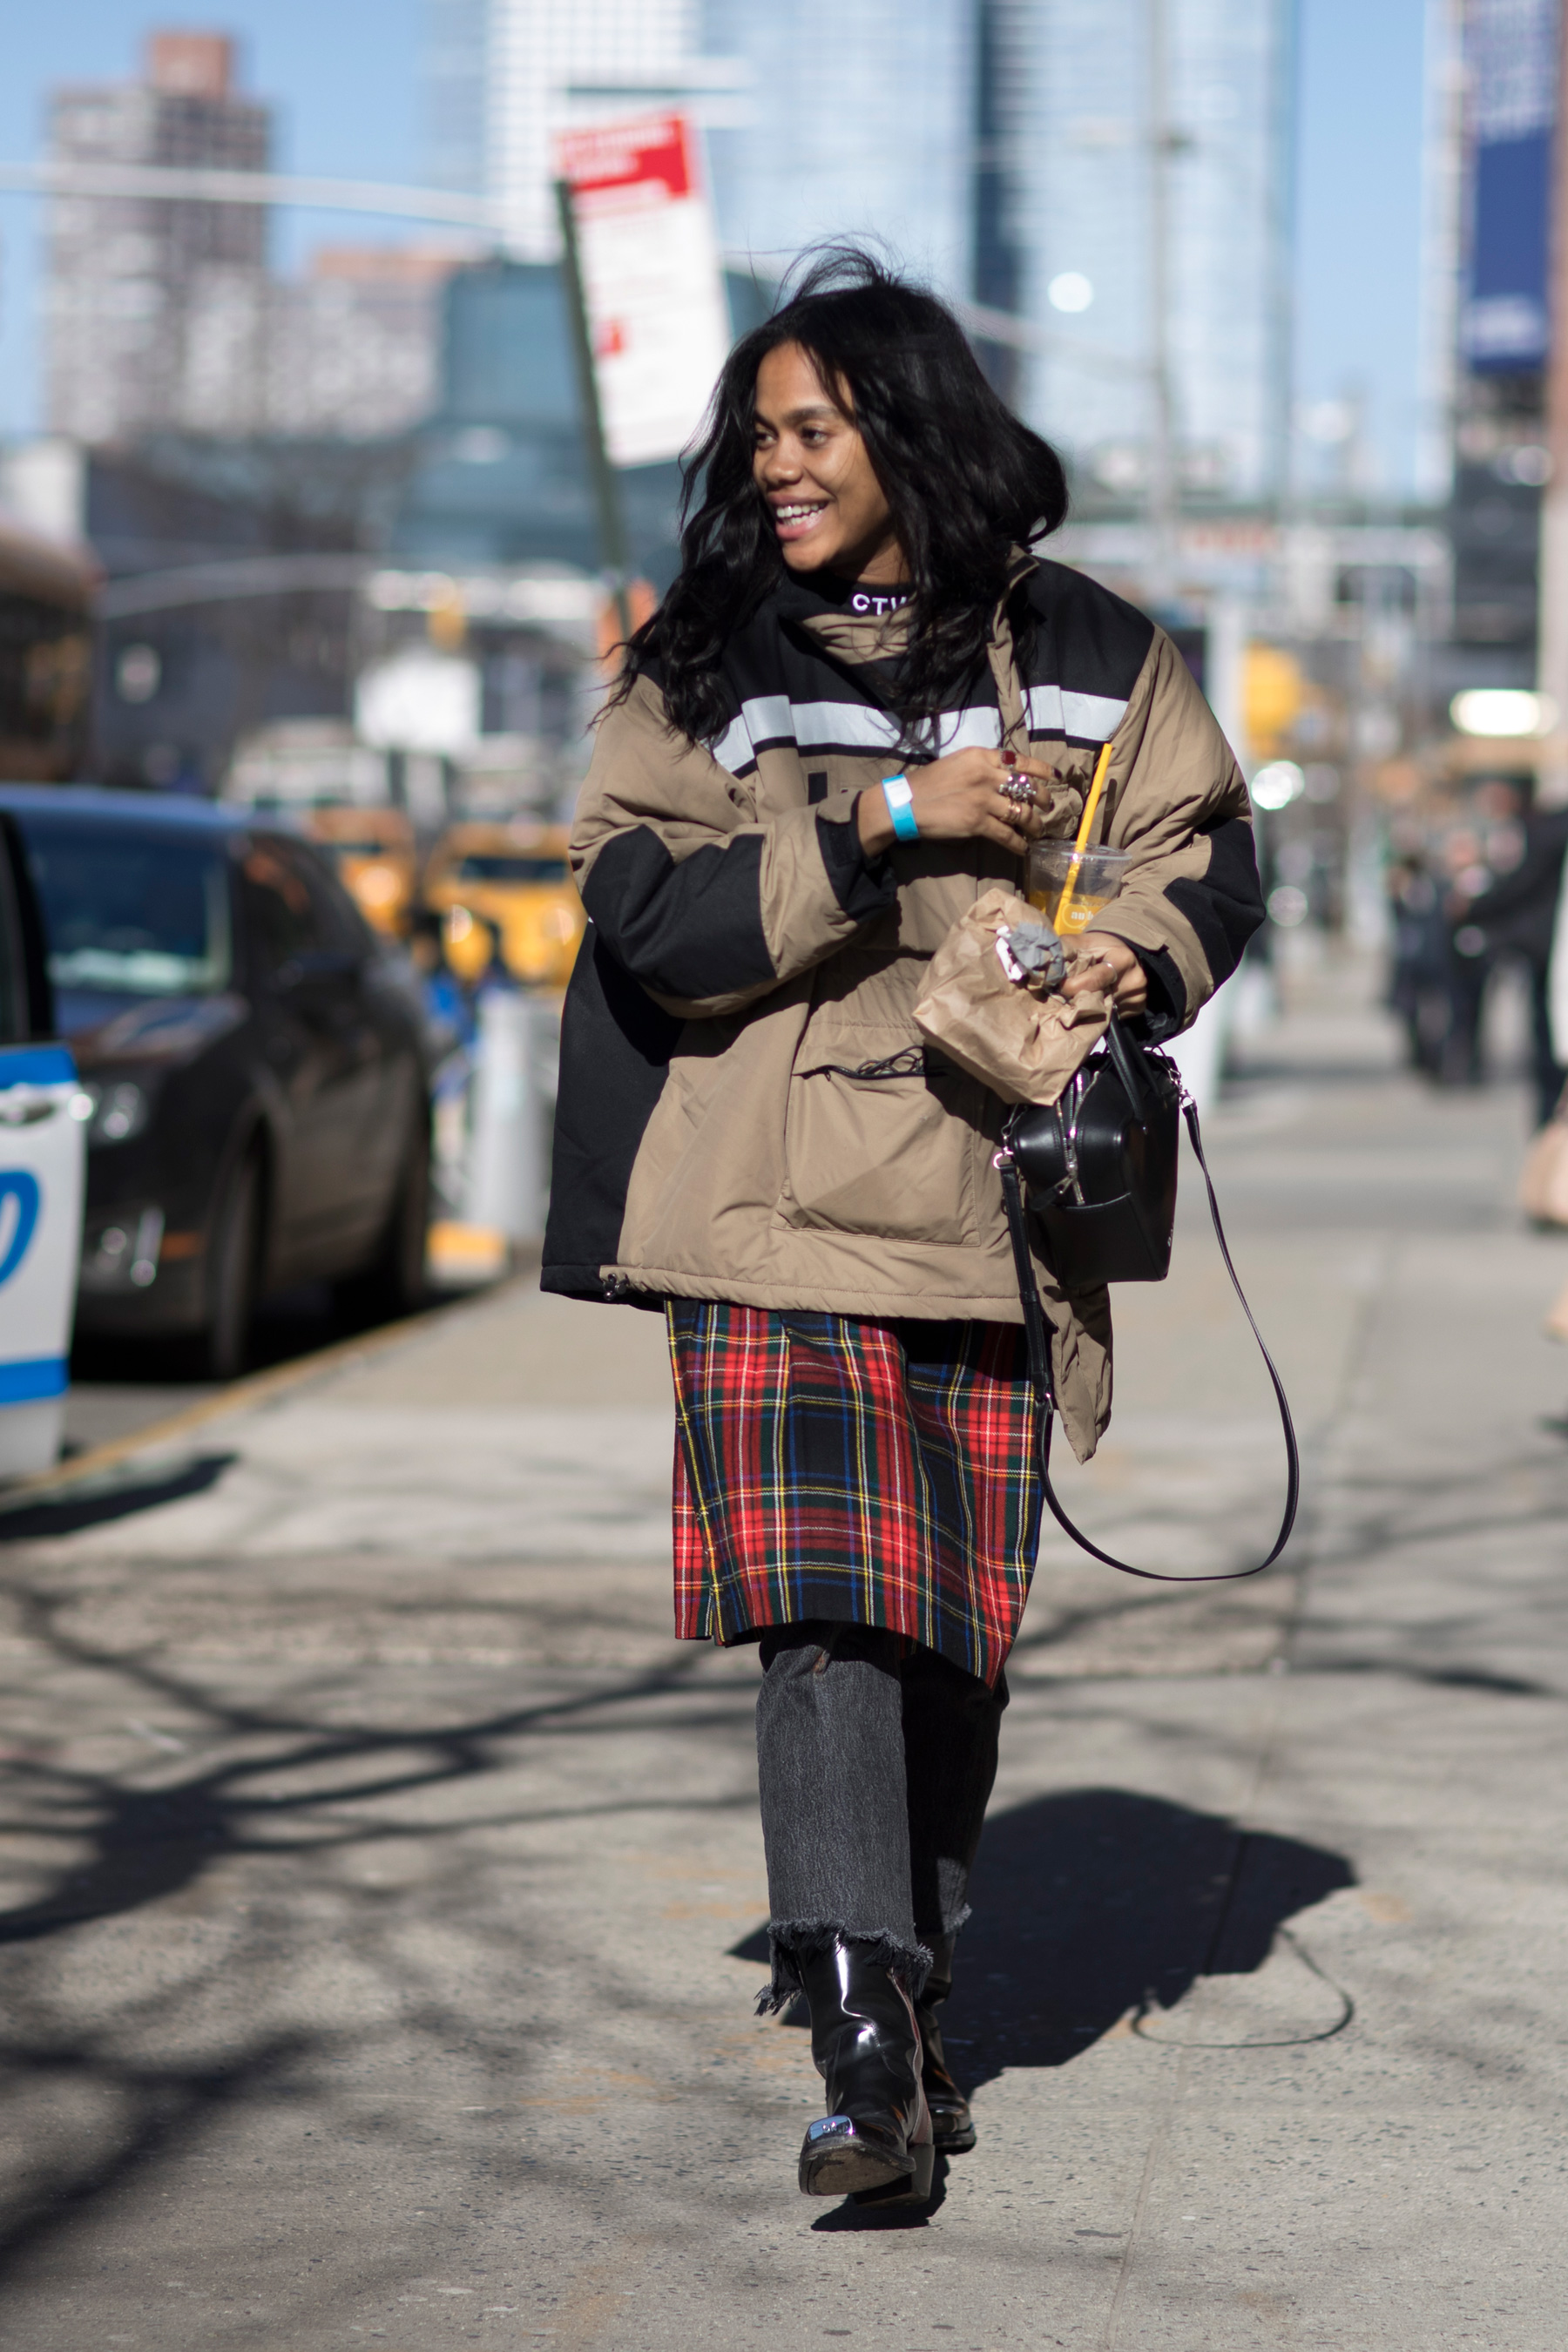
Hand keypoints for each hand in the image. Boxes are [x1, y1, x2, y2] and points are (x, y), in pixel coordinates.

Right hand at [856, 749, 1055, 857]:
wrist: (905, 803)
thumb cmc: (928, 783)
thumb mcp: (957, 763)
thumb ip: (981, 766)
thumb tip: (1003, 776)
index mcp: (981, 757)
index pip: (1021, 761)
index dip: (1042, 770)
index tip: (1055, 777)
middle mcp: (986, 775)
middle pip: (1027, 787)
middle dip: (1043, 799)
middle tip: (1048, 807)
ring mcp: (983, 799)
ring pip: (1021, 813)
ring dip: (1034, 824)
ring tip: (1038, 831)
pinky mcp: (977, 822)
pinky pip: (1007, 835)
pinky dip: (1018, 844)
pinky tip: (1023, 849)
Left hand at [1060, 932, 1147, 1015]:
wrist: (1122, 952)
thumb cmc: (1099, 947)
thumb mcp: (1083, 942)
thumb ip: (1065, 949)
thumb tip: (1045, 965)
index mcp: (1122, 959)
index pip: (1093, 981)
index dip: (1072, 986)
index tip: (1060, 986)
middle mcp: (1135, 979)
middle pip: (1099, 999)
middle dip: (1079, 999)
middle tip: (1067, 996)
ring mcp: (1138, 996)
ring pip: (1105, 1011)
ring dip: (1090, 1008)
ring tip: (1083, 999)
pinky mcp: (1138, 1007)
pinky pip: (1114, 1017)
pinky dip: (1102, 1013)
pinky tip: (1098, 1003)